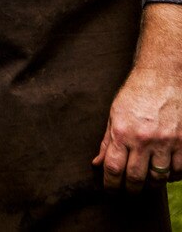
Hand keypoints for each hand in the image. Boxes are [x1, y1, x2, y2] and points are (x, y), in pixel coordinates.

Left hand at [92, 66, 181, 191]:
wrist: (164, 77)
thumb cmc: (136, 94)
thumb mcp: (114, 114)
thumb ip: (107, 141)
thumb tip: (96, 163)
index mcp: (122, 132)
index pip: (113, 169)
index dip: (110, 185)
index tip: (110, 191)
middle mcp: (144, 139)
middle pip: (136, 177)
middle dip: (130, 190)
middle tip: (128, 192)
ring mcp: (167, 142)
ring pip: (159, 177)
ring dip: (152, 184)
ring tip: (146, 183)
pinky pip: (180, 170)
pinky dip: (173, 176)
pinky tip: (166, 173)